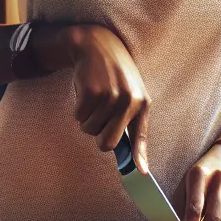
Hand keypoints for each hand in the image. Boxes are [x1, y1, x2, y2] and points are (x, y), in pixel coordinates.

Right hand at [38, 24, 150, 159]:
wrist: (98, 45)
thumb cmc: (116, 76)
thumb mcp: (133, 96)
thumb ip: (134, 128)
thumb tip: (139, 167)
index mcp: (142, 103)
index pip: (140, 138)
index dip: (138, 159)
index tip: (139, 176)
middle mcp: (129, 100)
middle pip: (107, 143)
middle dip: (98, 137)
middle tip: (98, 121)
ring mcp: (110, 96)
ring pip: (90, 130)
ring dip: (87, 119)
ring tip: (94, 99)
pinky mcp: (91, 92)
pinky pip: (79, 117)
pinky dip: (78, 109)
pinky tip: (85, 92)